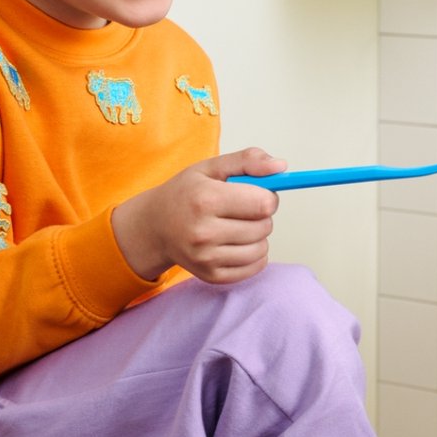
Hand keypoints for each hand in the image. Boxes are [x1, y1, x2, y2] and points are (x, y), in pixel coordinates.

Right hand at [111, 148, 286, 284]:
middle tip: (241, 209)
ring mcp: (206, 258)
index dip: (268, 196)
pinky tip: (237, 242)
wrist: (155, 226)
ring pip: (262, 248)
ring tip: (237, 225)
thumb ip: (248, 160)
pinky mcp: (211, 276)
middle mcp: (203, 232)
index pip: (264, 203)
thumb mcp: (212, 167)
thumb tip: (281, 167)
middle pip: (264, 226)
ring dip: (258, 235)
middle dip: (261, 215)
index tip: (256, 193)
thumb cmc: (186, 193)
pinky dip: (253, 254)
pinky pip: (254, 267)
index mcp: (205, 199)